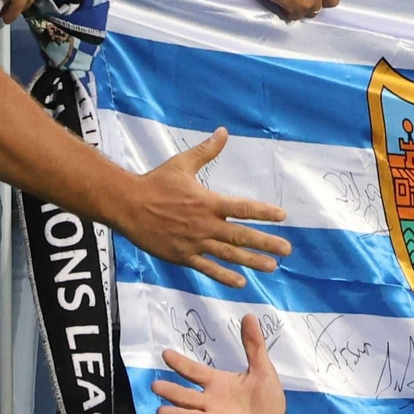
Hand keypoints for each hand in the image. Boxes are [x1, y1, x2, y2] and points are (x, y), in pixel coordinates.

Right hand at [121, 127, 293, 284]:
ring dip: (252, 262)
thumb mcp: (182, 164)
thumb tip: (223, 131)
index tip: (282, 216)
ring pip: (229, 255)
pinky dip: (224, 276)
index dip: (264, 212)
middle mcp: (205, 224)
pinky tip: (241, 283)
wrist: (126, 204)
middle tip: (287, 249)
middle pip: (241, 235)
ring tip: (272, 267)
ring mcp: (195, 242)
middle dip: (266, 242)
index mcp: (208, 202)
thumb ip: (207, 151)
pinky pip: (207, 268)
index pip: (243, 208)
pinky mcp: (182, 255)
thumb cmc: (154, 182)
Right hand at [152, 317, 288, 413]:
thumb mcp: (263, 370)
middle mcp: (210, 402)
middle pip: (186, 396)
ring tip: (161, 411)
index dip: (181, 364)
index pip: (195, 372)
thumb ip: (254, 346)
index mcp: (217, 384)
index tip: (166, 354)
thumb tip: (249, 316)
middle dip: (171, 392)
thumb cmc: (266, 399)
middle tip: (155, 385)